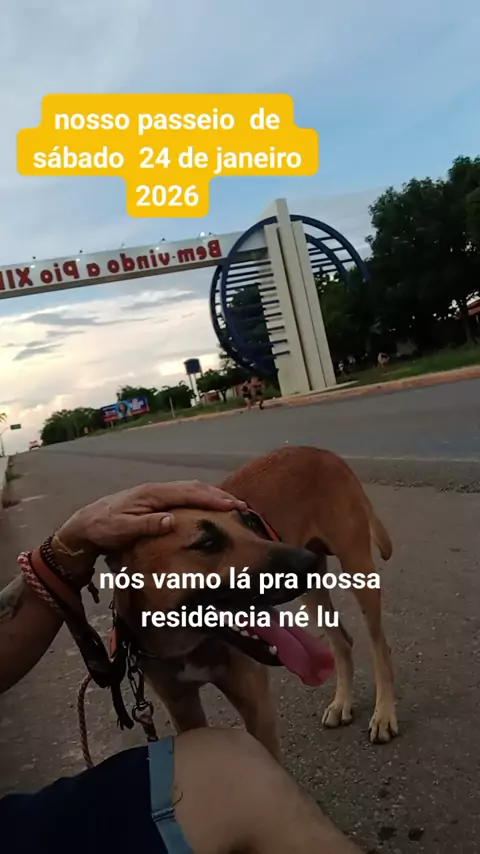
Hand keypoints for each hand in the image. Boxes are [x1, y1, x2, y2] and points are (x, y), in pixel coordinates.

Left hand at [50, 481, 246, 585]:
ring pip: (189, 489)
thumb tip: (173, 521)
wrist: (83, 525)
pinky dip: (199, 497)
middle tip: (241, 506)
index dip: (214, 499)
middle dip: (219, 495)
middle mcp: (156, 489)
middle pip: (194, 487)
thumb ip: (148, 525)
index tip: (234, 506)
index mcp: (153, 494)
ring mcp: (155, 493)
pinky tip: (206, 505)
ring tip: (230, 505)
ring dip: (211, 495)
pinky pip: (182, 495)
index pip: (190, 493)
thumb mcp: (123, 530)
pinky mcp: (153, 500)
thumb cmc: (103, 529)